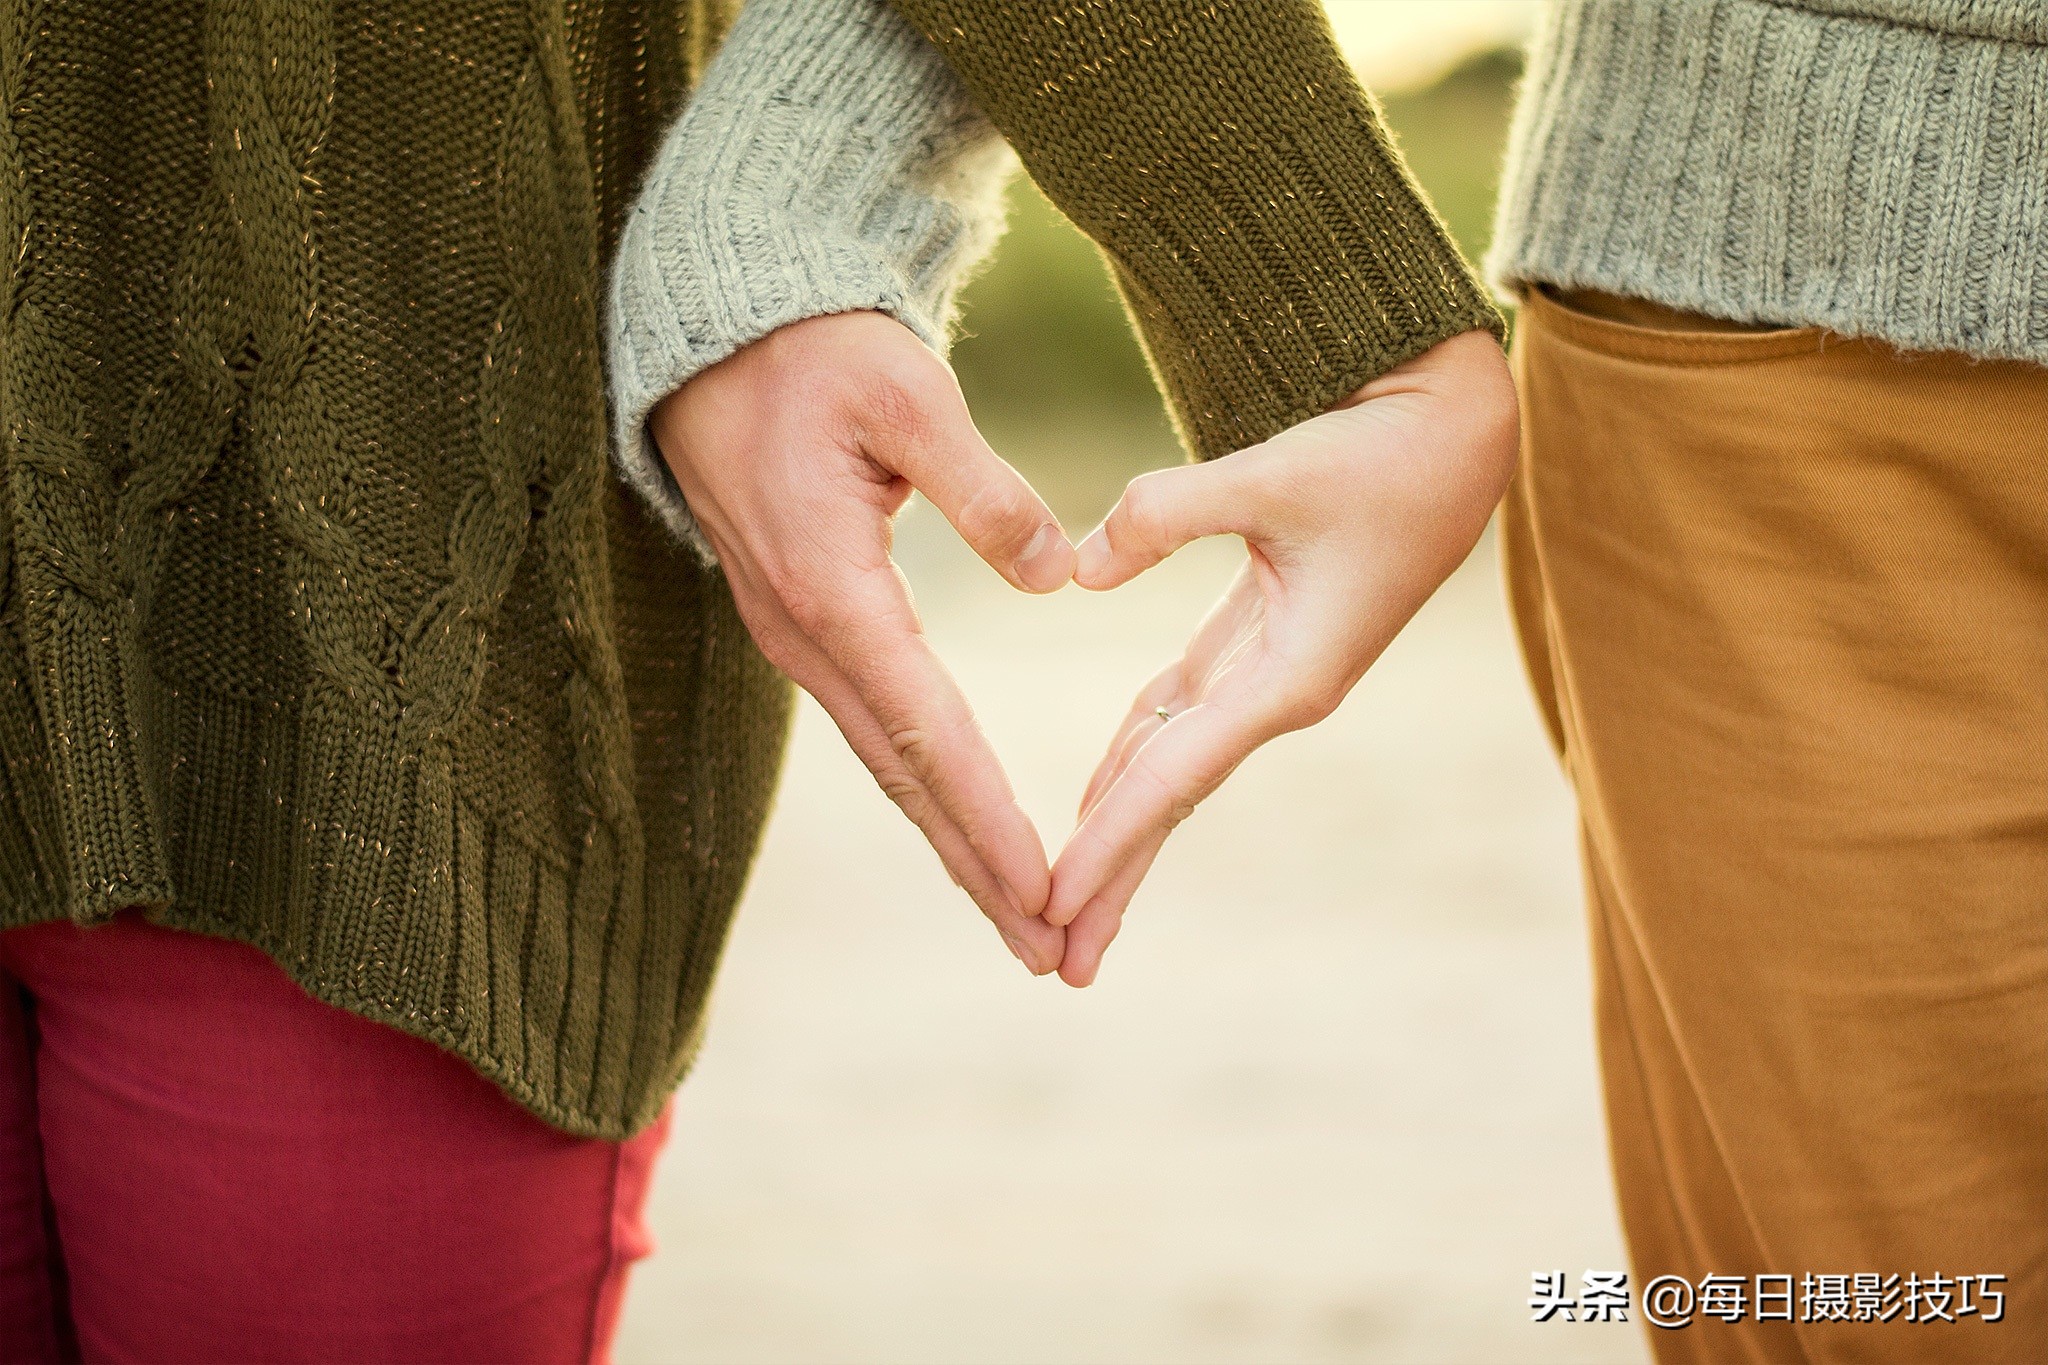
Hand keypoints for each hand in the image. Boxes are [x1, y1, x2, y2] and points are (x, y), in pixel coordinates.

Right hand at [648, 311, 1075, 972]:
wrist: (713, 337)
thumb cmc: (813, 353)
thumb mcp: (906, 394)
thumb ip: (983, 488)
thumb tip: (1056, 575)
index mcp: (833, 588)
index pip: (927, 729)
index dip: (988, 815)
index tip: (1044, 887)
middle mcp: (805, 633)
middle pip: (905, 776)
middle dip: (977, 868)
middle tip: (1047, 949)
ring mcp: (796, 636)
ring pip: (887, 762)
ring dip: (952, 842)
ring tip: (1019, 914)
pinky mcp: (803, 623)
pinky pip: (873, 725)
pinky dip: (925, 786)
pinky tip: (962, 824)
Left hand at [1048, 329, 1518, 984]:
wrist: (1458, 432)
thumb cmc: (1382, 454)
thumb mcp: (1273, 473)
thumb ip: (1166, 515)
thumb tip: (1076, 571)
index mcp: (1291, 678)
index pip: (1174, 778)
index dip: (1108, 842)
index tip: (1051, 904)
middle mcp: (1279, 693)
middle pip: (1171, 800)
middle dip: (1113, 879)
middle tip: (1054, 960)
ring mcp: (1271, 672)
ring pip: (1172, 765)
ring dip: (1119, 830)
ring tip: (1064, 902)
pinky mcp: (1262, 639)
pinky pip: (1182, 715)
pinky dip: (1134, 756)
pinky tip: (1096, 796)